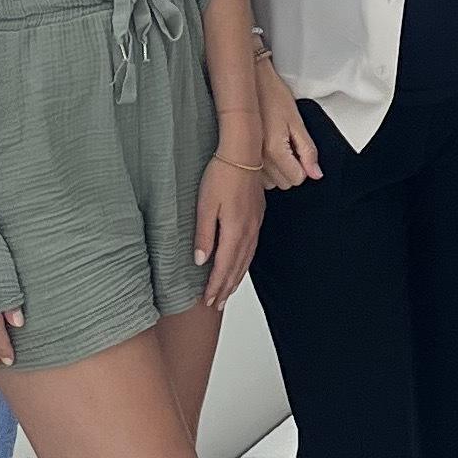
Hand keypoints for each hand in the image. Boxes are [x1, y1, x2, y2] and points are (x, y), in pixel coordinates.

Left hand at [195, 154, 264, 306]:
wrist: (243, 153)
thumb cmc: (222, 174)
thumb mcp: (205, 205)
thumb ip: (204, 235)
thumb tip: (200, 261)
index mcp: (234, 230)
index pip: (223, 267)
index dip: (216, 286)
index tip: (208, 301)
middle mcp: (248, 231)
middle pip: (237, 267)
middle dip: (226, 288)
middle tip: (217, 304)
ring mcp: (255, 224)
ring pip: (246, 259)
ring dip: (236, 278)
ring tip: (228, 292)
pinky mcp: (257, 217)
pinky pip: (252, 248)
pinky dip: (244, 263)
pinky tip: (240, 265)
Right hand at [254, 57, 322, 189]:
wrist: (251, 83)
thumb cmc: (273, 96)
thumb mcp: (297, 122)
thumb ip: (308, 151)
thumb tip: (316, 173)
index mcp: (275, 150)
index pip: (297, 178)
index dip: (303, 166)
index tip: (300, 151)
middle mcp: (259, 159)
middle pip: (284, 183)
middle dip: (291, 168)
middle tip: (289, 145)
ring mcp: (248, 160)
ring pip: (271, 183)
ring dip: (278, 170)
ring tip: (277, 146)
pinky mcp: (242, 157)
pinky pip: (259, 176)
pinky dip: (266, 168)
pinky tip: (266, 149)